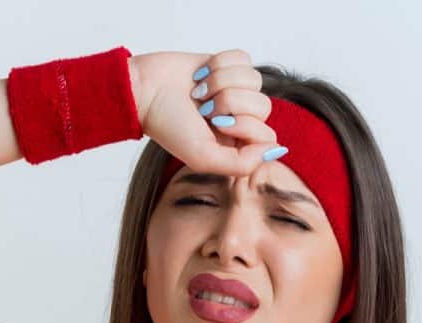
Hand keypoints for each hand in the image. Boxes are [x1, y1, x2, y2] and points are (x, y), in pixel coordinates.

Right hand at [130, 49, 280, 176]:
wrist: (145, 90)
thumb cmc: (169, 125)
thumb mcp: (203, 157)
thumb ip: (242, 164)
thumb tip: (276, 150)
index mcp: (237, 144)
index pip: (267, 135)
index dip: (244, 126)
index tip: (216, 125)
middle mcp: (240, 118)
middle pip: (264, 106)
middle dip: (230, 103)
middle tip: (204, 108)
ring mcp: (235, 90)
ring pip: (255, 80)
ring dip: (222, 82)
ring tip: (199, 92)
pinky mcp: (228, 65)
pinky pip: (244, 58)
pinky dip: (220, 64)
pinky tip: (200, 75)